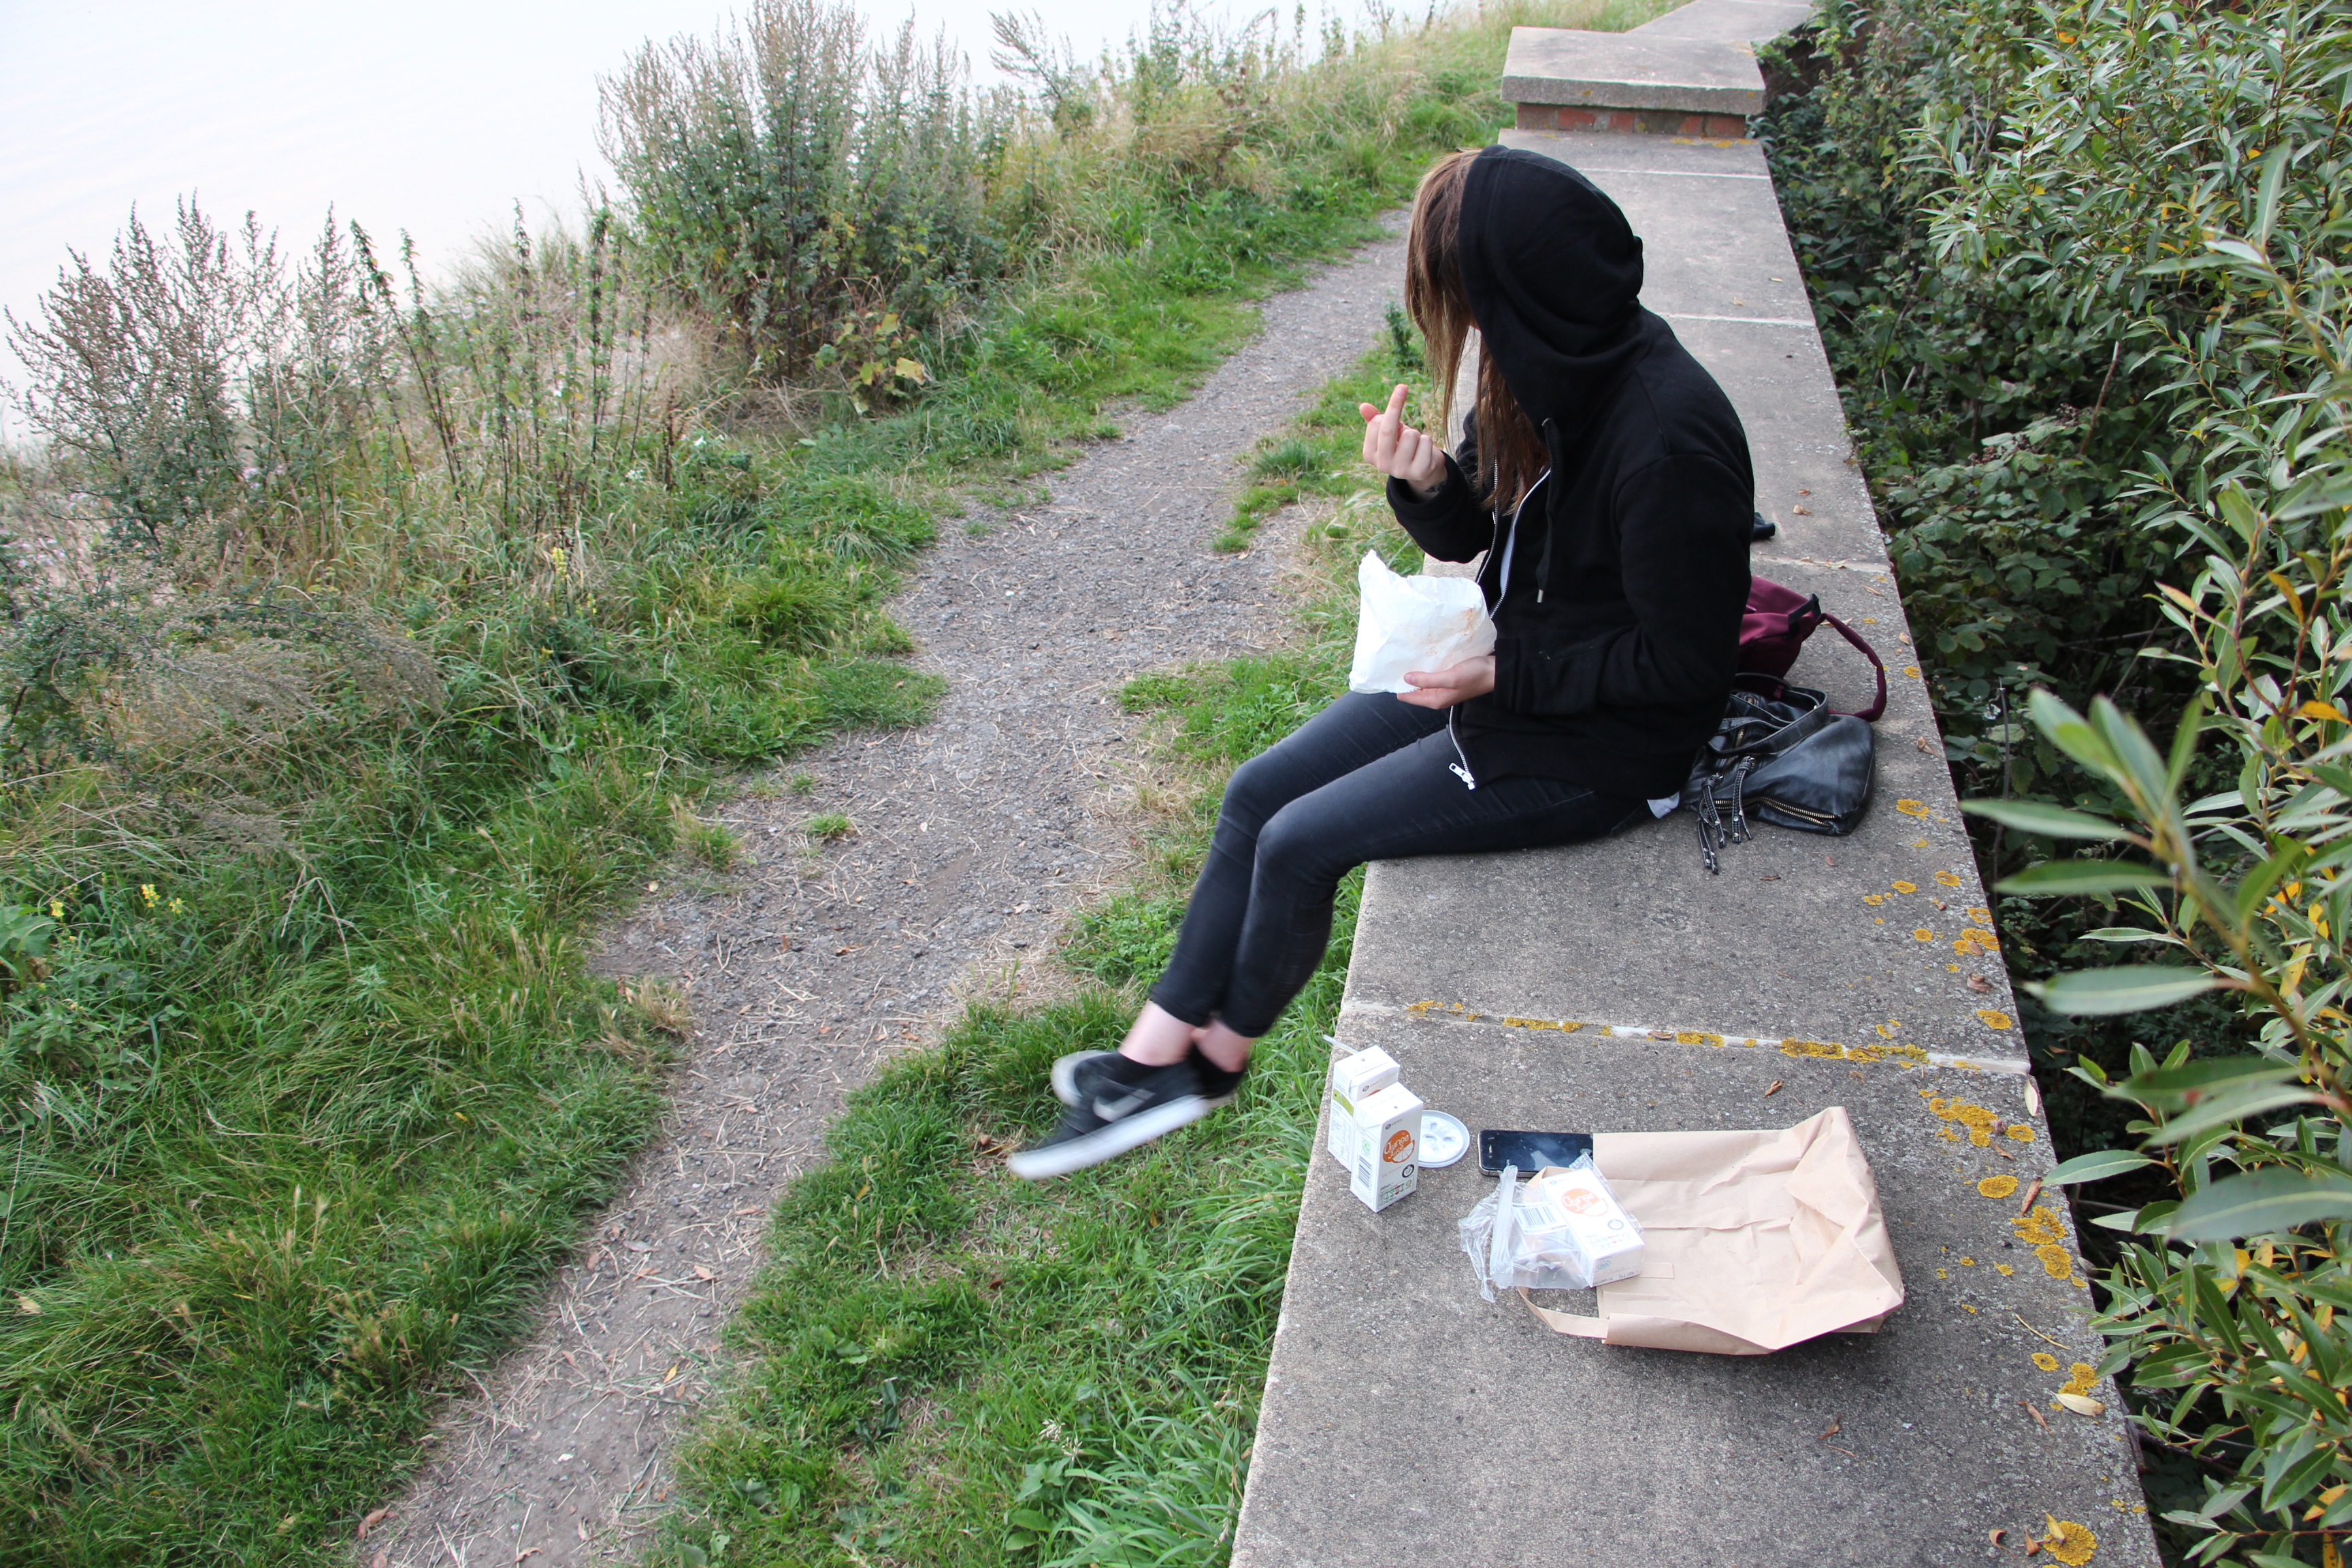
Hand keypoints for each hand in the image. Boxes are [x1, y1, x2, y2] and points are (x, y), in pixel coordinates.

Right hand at [1359, 383, 1446, 498]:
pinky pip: (1425, 442)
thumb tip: (1363, 406)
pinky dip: (1427, 441)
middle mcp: (1382, 464)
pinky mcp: (1419, 471)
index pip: (1376, 423)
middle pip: (1388, 429)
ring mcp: (1400, 470)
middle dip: (1396, 405)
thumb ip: (1375, 420)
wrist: (1422, 468)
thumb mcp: (1388, 431)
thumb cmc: (1402, 444)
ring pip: (1411, 435)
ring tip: (1414, 443)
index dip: (1389, 408)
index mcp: (1369, 454)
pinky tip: (1424, 451)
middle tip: (1402, 387)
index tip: (1396, 401)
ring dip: (1416, 433)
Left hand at [1396, 655, 1494, 708]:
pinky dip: (1427, 669)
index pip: (1408, 697)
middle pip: (1415, 690)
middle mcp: (1438, 697)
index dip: (1399, 686)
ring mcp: (1444, 689)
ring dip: (1416, 674)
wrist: (1495, 672)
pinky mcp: (1450, 680)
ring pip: (1423, 683)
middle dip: (1406, 680)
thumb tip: (1406, 678)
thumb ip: (1428, 680)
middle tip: (1396, 664)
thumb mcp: (1450, 677)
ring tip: (1406, 660)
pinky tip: (1424, 659)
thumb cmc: (1474, 675)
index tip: (1390, 674)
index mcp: (1436, 699)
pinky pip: (1433, 676)